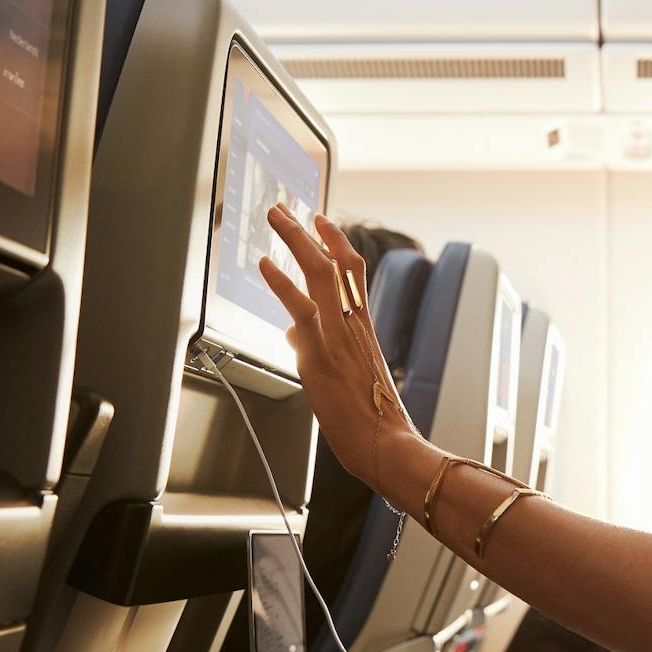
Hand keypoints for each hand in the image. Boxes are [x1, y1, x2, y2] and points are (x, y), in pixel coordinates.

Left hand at [257, 204, 415, 484]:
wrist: (386, 442)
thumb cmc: (369, 418)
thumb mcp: (343, 376)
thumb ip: (316, 348)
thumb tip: (291, 333)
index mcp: (363, 326)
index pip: (353, 272)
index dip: (337, 243)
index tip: (322, 221)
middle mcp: (354, 322)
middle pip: (335, 261)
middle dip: (308, 231)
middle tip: (287, 209)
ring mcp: (339, 333)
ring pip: (320, 273)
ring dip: (294, 240)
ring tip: (275, 217)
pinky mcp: (323, 350)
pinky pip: (301, 306)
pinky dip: (282, 282)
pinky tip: (265, 264)